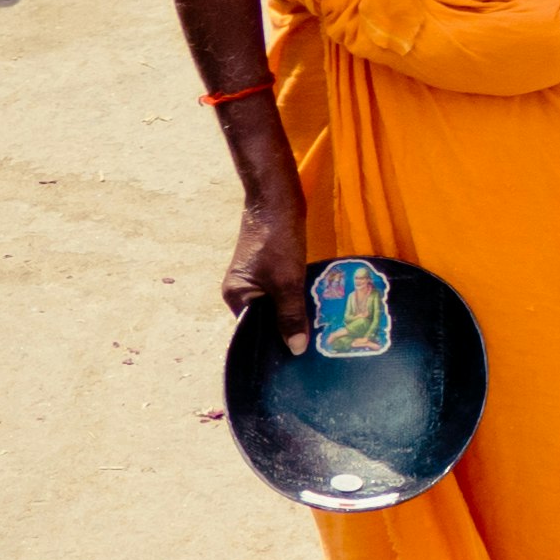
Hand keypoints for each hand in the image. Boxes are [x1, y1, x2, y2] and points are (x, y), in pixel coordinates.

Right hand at [224, 173, 311, 356]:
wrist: (278, 200)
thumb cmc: (278, 240)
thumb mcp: (287, 281)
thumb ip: (290, 315)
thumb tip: (295, 350)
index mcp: (237, 297)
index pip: (254, 333)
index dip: (276, 345)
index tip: (301, 358)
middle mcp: (242, 292)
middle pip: (267, 322)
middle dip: (290, 331)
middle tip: (317, 348)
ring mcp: (256, 281)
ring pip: (278, 308)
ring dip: (297, 316)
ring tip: (322, 333)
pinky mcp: (270, 271)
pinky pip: (284, 294)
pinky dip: (299, 301)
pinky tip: (319, 309)